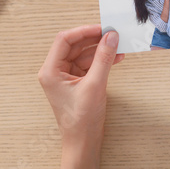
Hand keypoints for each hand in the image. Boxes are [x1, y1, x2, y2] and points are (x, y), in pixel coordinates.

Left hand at [38, 25, 123, 168]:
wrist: (83, 140)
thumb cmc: (81, 119)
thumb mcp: (95, 85)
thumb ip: (103, 58)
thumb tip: (111, 38)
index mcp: (51, 71)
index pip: (64, 40)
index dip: (84, 31)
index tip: (102, 29)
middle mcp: (56, 71)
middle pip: (75, 45)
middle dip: (95, 40)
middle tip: (112, 35)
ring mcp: (67, 76)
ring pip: (84, 53)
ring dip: (101, 50)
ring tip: (118, 47)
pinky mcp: (77, 81)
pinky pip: (89, 63)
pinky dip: (102, 60)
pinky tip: (115, 58)